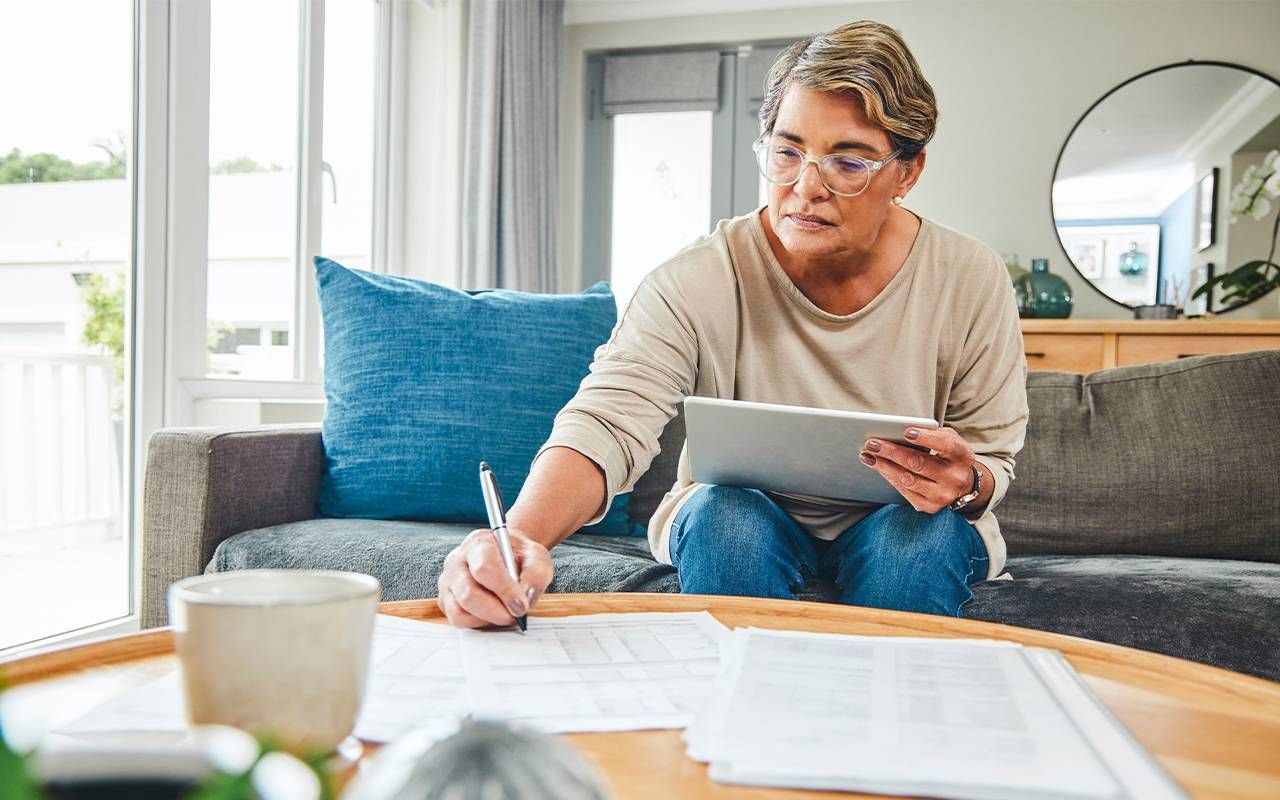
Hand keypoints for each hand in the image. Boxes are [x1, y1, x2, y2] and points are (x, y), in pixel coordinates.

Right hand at [436, 528, 553, 627]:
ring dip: (488, 618)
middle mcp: (457, 560)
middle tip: (516, 614)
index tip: (521, 605)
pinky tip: (492, 614)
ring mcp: (448, 581)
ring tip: (505, 612)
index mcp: (479, 543)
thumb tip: (525, 598)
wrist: (508, 557)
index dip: (505, 590)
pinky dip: (478, 623)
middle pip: (468, 593)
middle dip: (496, 611)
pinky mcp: (445, 599)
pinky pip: (457, 619)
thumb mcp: (537, 557)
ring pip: (460, 610)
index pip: (485, 568)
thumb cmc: (519, 557)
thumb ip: (536, 574)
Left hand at [859, 426, 978, 514]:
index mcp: (963, 455)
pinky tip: (878, 467)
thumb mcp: (947, 439)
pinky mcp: (930, 506)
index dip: (926, 439)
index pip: (945, 445)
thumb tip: (899, 431)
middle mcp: (956, 477)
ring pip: (908, 479)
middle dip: (892, 452)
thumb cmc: (948, 454)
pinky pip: (905, 491)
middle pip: (919, 463)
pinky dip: (889, 477)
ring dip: (884, 466)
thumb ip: (931, 433)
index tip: (906, 432)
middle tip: (872, 443)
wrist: (961, 484)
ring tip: (868, 455)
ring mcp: (943, 495)